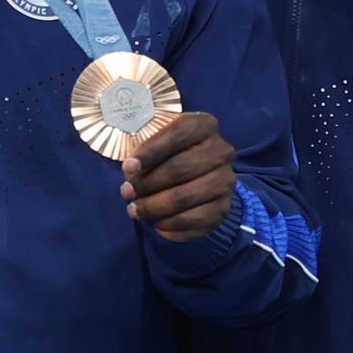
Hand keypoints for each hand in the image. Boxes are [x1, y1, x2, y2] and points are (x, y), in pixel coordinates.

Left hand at [124, 108, 234, 244]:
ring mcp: (226, 182)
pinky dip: (169, 226)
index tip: (128, 168)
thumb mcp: (161, 138)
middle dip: (147, 184)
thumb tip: (131, 172)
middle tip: (126, 192)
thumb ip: (147, 148)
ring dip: (153, 208)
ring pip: (184, 198)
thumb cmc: (171, 152)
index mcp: (204, 126)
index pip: (177, 136)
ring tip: (135, 210)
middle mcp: (221, 152)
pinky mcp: (223, 208)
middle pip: (179, 170)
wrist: (204, 173)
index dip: (150, 152)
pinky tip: (155, 223)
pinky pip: (193, 222)